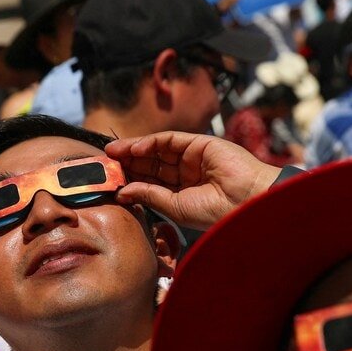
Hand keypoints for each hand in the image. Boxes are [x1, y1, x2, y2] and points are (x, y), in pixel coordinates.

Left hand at [105, 132, 280, 230]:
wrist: (246, 201)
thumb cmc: (217, 211)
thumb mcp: (174, 206)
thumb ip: (149, 195)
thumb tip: (123, 191)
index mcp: (184, 191)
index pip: (151, 181)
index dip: (130, 178)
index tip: (109, 179)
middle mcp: (188, 172)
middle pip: (151, 163)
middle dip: (127, 162)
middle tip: (104, 162)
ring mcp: (193, 156)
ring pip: (157, 150)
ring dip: (133, 149)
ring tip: (111, 152)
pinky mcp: (199, 143)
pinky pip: (169, 139)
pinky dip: (150, 142)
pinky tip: (132, 148)